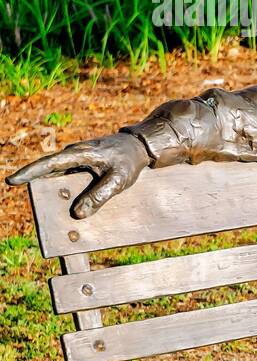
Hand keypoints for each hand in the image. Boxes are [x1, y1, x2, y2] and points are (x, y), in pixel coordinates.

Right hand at [6, 132, 150, 217]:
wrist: (140, 147)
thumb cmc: (130, 161)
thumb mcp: (119, 180)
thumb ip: (100, 196)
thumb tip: (78, 214)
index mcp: (80, 154)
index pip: (49, 164)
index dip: (30, 173)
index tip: (12, 181)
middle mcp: (74, 154)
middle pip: (49, 172)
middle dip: (39, 187)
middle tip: (36, 206)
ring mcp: (77, 159)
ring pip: (58, 177)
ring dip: (53, 191)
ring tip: (51, 212)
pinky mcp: (82, 165)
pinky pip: (69, 179)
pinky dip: (65, 191)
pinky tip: (66, 206)